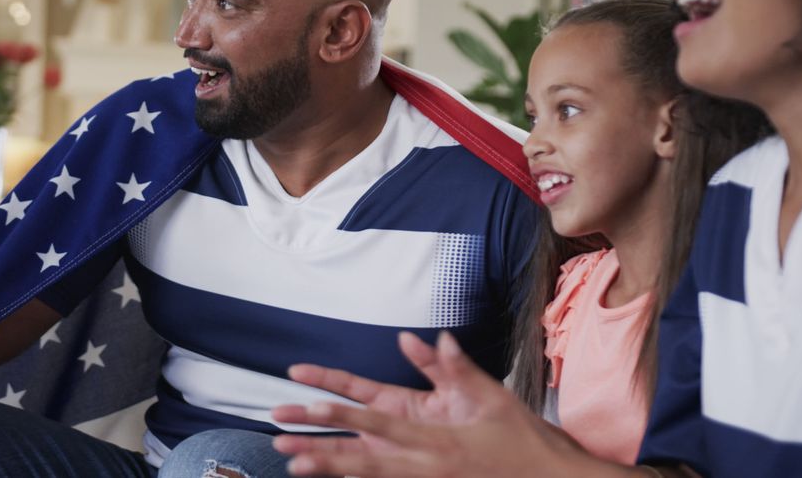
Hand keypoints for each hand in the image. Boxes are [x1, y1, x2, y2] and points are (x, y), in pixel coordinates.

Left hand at [272, 331, 611, 476]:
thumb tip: (427, 336)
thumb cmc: (521, 439)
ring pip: (367, 476)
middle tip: (280, 441)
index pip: (380, 421)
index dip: (343, 412)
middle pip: (361, 456)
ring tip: (292, 464)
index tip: (311, 404)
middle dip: (319, 447)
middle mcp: (423, 463)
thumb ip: (454, 367)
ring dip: (328, 469)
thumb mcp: (491, 397)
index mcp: (436, 437)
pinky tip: (329, 474)